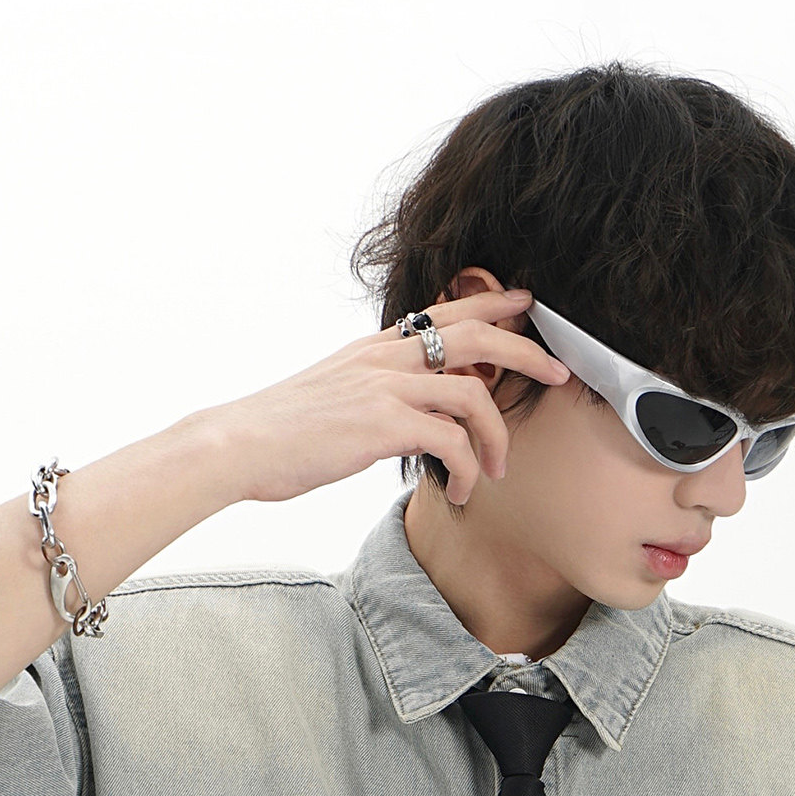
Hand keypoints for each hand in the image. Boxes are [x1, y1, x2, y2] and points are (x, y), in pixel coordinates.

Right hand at [208, 287, 569, 511]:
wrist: (237, 444)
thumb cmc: (279, 430)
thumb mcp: (332, 391)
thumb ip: (373, 389)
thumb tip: (401, 409)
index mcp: (375, 347)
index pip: (446, 310)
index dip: (494, 304)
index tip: (527, 304)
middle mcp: (386, 358)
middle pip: (478, 336)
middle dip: (527, 351)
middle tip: (558, 371)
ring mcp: (386, 388)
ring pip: (474, 395)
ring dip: (499, 437)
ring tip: (496, 470)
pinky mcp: (383, 424)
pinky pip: (453, 443)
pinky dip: (468, 470)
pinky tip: (461, 491)